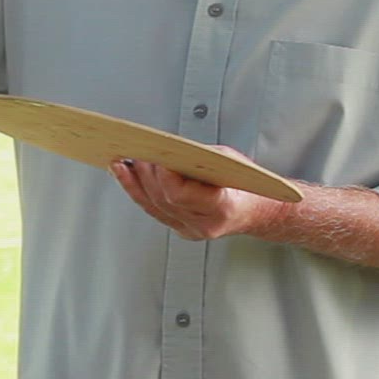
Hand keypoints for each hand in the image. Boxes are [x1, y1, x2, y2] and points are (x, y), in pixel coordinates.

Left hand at [109, 148, 291, 240]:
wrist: (259, 212)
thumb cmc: (247, 182)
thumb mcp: (229, 161)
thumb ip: (198, 156)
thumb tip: (164, 147)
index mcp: (220, 208)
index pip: (180, 194)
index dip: (162, 176)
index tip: (153, 156)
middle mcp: (204, 225)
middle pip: (162, 199)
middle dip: (145, 175)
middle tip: (135, 152)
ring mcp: (191, 231)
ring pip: (153, 207)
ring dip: (133, 184)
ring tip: (119, 163)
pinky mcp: (182, 229)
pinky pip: (155, 211)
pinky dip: (139, 193)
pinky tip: (127, 176)